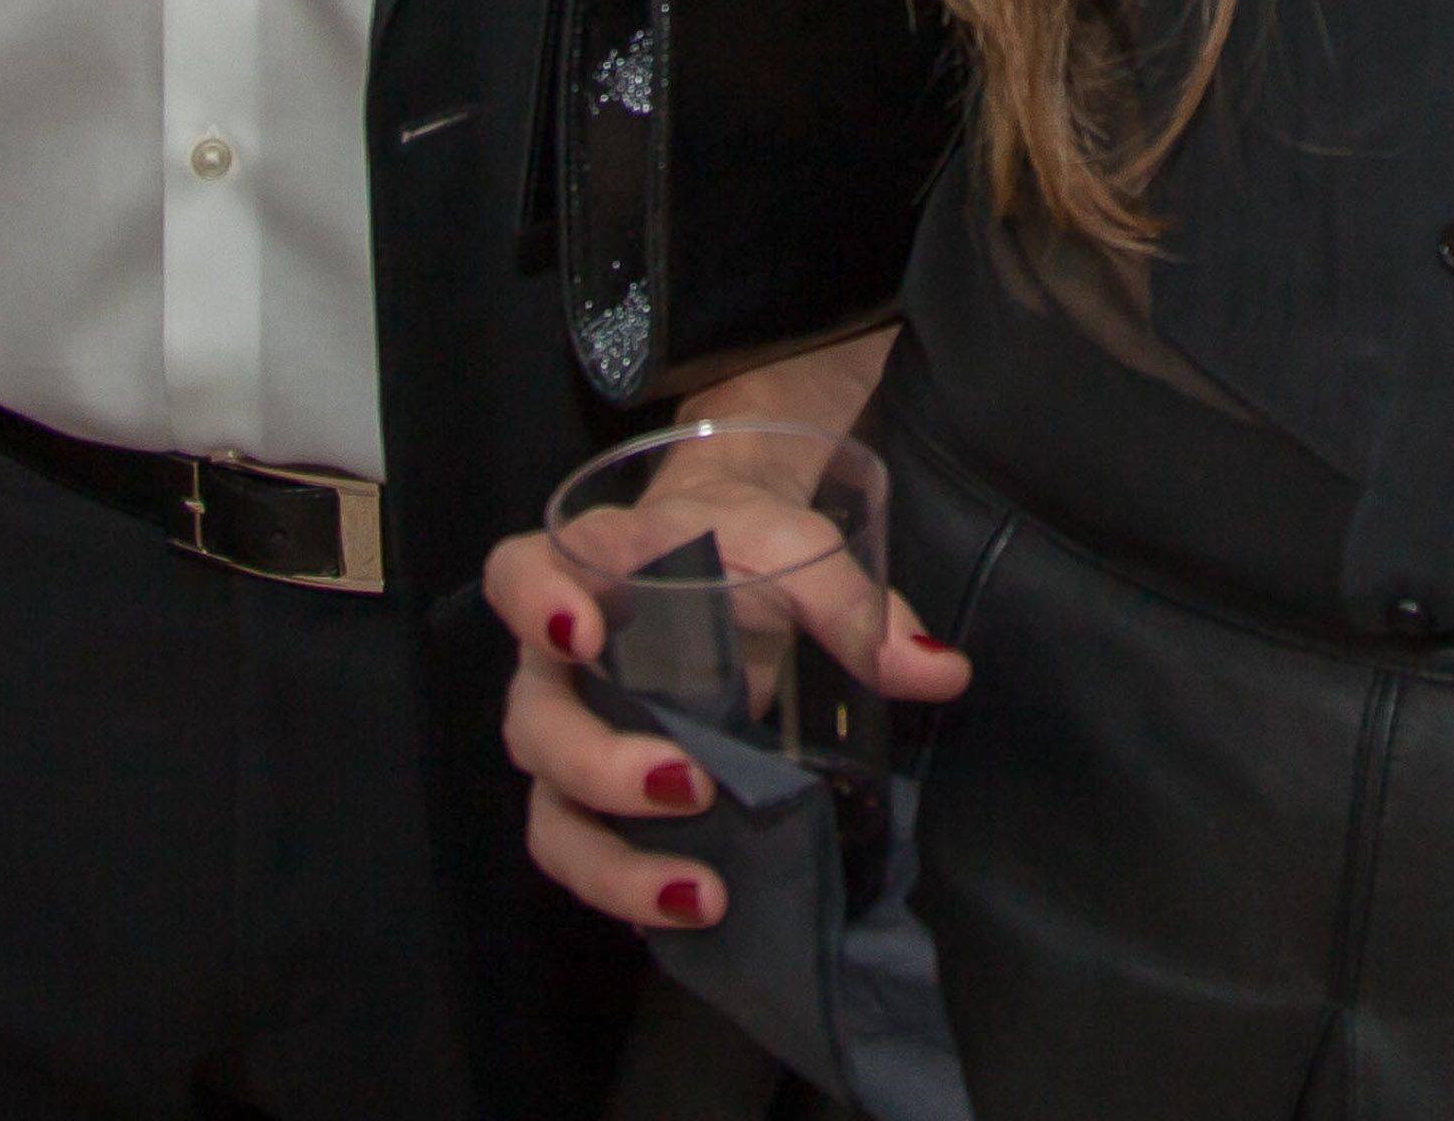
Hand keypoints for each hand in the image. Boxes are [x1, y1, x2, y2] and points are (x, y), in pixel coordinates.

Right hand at [486, 465, 969, 936]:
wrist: (723, 553)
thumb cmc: (742, 542)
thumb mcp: (798, 547)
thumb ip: (853, 603)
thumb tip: (935, 669)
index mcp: (589, 572)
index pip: (518, 575)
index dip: (534, 604)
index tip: (583, 630)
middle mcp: (557, 664)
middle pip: (536, 722)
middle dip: (598, 766)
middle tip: (691, 784)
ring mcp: (572, 737)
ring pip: (550, 813)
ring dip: (612, 864)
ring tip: (702, 895)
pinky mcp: (598, 798)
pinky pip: (589, 853)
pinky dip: (633, 890)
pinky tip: (699, 911)